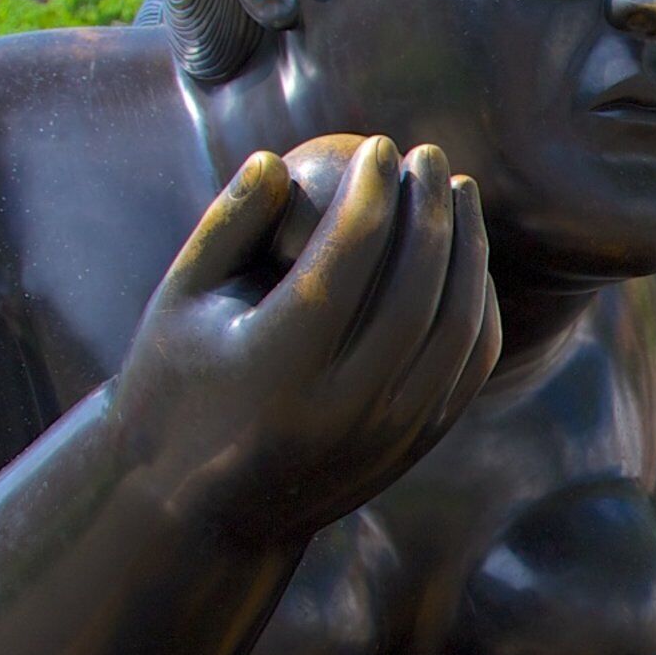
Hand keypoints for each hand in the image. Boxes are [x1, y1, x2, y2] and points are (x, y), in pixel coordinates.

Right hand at [111, 135, 498, 541]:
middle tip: (428, 155)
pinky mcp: (414, 447)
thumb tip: (275, 157)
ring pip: (458, 330)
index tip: (379, 144)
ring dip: (468, 250)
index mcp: (276, 371)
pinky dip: (477, 303)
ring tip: (459, 192)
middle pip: (416, 293)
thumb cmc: (178, 384)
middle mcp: (341, 410)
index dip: (369, 194)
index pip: (343, 263)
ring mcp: (387, 435)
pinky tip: (466, 256)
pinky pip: (469, 364)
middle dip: (430, 211)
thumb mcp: (178, 304)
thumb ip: (226, 228)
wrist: (204, 510)